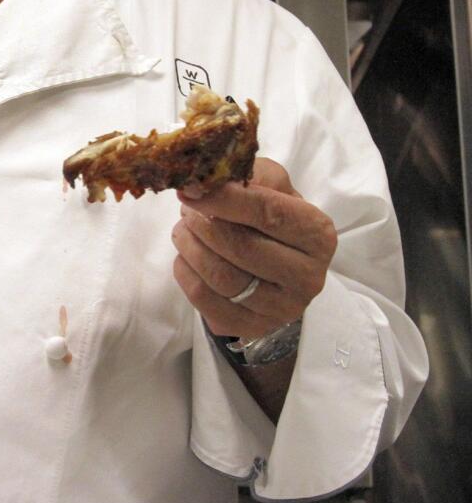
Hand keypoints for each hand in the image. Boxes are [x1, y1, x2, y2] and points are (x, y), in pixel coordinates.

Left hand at [171, 157, 336, 339]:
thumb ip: (247, 175)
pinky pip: (205, 300)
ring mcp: (282, 309)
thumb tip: (206, 180)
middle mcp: (309, 277)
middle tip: (186, 208)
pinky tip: (187, 256)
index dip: (225, 199)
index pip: (269, 213)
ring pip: (222, 277)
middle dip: (203, 224)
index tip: (192, 188)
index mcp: (318, 235)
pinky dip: (186, 272)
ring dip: (190, 246)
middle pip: (242, 248)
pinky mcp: (252, 328)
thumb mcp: (270, 185)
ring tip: (183, 228)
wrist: (274, 266)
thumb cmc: (270, 218)